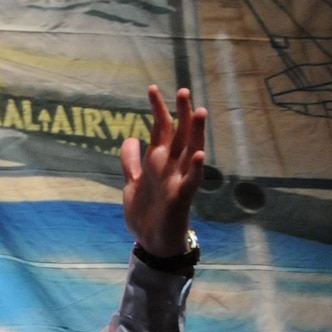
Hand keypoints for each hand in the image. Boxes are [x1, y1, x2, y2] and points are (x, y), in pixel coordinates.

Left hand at [119, 85, 206, 257]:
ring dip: (196, 133)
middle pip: (180, 135)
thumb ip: (130, 162)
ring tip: (199, 112)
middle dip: (181, 114)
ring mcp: (178, 181)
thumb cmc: (145, 214)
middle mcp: (170, 167)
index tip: (152, 88)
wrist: (151, 243)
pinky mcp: (182, 198)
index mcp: (157, 162)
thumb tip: (130, 138)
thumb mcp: (132, 183)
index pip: (161, 129)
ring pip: (191, 152)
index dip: (158, 109)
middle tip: (183, 91)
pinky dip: (197, 168)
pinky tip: (200, 155)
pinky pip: (192, 181)